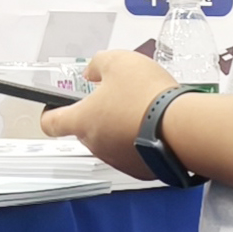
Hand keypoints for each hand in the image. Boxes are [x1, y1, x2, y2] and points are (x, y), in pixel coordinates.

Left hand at [37, 50, 176, 175]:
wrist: (183, 127)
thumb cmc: (147, 95)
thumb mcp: (118, 61)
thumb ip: (98, 64)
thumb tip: (92, 72)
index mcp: (82, 120)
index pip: (50, 123)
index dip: (50, 113)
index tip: (54, 107)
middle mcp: (95, 145)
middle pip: (85, 129)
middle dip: (97, 114)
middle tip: (116, 97)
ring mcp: (117, 160)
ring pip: (110, 140)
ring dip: (119, 127)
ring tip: (141, 109)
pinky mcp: (139, 169)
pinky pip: (132, 151)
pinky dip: (138, 140)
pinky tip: (153, 125)